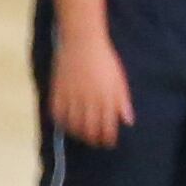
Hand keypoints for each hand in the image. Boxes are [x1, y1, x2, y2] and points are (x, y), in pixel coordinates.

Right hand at [48, 29, 132, 145]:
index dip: (108, 137)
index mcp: (107, 97)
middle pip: (90, 128)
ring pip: (73, 123)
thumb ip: (122, 101)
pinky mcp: (58, 91)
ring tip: (81, 136)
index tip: (108, 143)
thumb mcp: (119, 80)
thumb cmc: (105, 60)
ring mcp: (72, 96)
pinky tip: (65, 124)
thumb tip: (127, 121)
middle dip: (93, 139)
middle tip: (95, 143)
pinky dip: (61, 121)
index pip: (107, 125)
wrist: (83, 42)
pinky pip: (58, 112)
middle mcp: (89, 100)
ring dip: (78, 133)